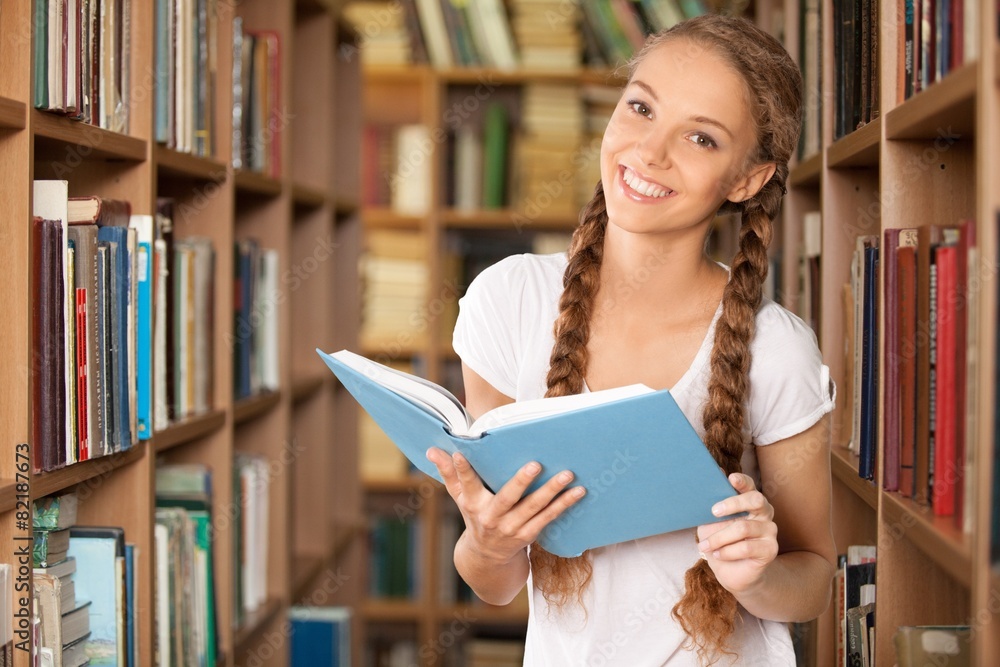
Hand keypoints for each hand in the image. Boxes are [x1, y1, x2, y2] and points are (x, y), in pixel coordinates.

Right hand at [426, 447, 585, 564]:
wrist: (486, 558)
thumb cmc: (474, 516)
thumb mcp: (459, 497)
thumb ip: (449, 473)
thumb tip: (432, 450)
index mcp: (472, 504)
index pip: (465, 484)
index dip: (461, 470)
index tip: (459, 453)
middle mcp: (491, 517)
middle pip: (507, 498)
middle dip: (520, 481)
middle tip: (535, 464)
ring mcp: (511, 528)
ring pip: (533, 508)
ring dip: (551, 491)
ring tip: (567, 475)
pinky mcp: (528, 535)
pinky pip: (548, 518)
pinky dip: (563, 505)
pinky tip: (578, 492)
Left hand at [695, 473, 778, 594]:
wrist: (730, 572)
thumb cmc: (720, 542)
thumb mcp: (710, 523)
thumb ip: (711, 507)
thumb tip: (707, 482)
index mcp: (750, 502)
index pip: (750, 486)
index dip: (742, 481)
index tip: (731, 478)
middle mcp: (764, 513)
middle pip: (755, 500)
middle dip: (733, 503)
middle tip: (714, 511)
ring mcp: (770, 530)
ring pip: (743, 527)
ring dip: (719, 538)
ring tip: (705, 546)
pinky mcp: (770, 549)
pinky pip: (747, 547)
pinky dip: (727, 551)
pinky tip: (718, 554)